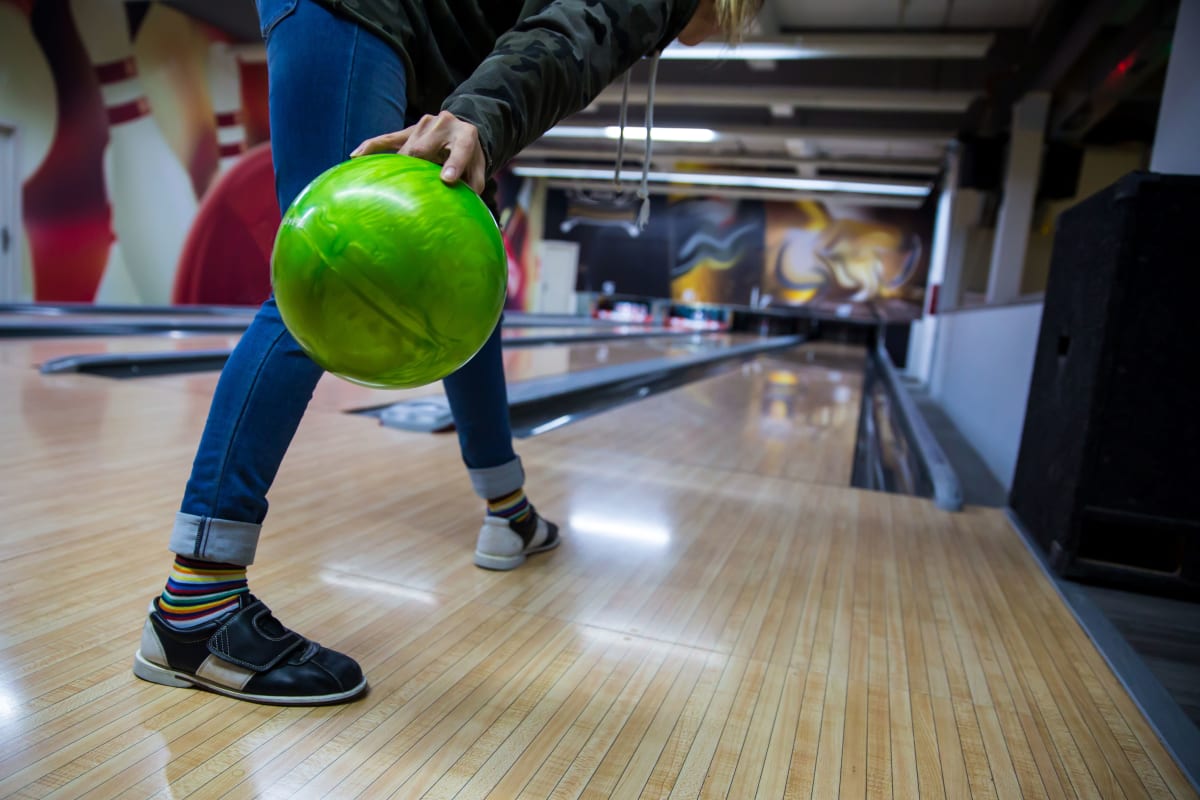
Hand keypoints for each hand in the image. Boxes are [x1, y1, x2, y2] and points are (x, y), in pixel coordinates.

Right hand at [351, 111, 486, 193]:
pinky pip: (387, 139)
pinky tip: (356, 156)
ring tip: (384, 184)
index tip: (447, 180)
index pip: (460, 150)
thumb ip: (473, 185)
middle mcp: (444, 124)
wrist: (461, 128)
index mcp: (466, 135)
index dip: (453, 165)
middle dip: (415, 167)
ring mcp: (424, 123)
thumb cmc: (470, 158)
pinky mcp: (409, 129)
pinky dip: (371, 147)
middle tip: (407, 188)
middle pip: (423, 148)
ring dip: (398, 166)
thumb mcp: (478, 170)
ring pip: (406, 147)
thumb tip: (461, 210)